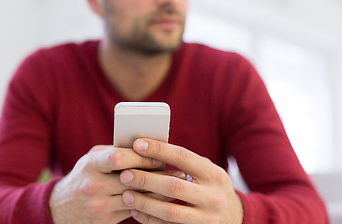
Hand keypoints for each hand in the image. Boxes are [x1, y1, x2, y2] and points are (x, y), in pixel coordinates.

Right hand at [49, 145, 165, 223]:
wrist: (60, 208)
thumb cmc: (84, 176)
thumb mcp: (93, 159)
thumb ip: (116, 152)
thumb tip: (147, 148)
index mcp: (91, 164)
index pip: (119, 158)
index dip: (142, 157)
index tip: (160, 157)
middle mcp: (93, 185)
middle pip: (132, 180)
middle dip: (157, 176)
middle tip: (177, 173)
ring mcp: (99, 205)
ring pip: (138, 198)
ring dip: (160, 192)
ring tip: (176, 186)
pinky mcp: (105, 221)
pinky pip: (134, 211)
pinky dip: (150, 205)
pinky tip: (162, 200)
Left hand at [119, 139, 243, 223]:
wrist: (235, 218)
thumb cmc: (213, 188)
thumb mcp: (209, 172)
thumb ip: (188, 163)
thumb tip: (151, 148)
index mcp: (214, 174)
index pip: (183, 157)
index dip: (159, 149)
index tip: (137, 144)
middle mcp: (213, 196)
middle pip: (174, 186)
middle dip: (146, 179)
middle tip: (125, 174)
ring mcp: (206, 218)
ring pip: (170, 211)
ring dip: (145, 202)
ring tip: (126, 195)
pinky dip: (150, 220)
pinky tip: (136, 212)